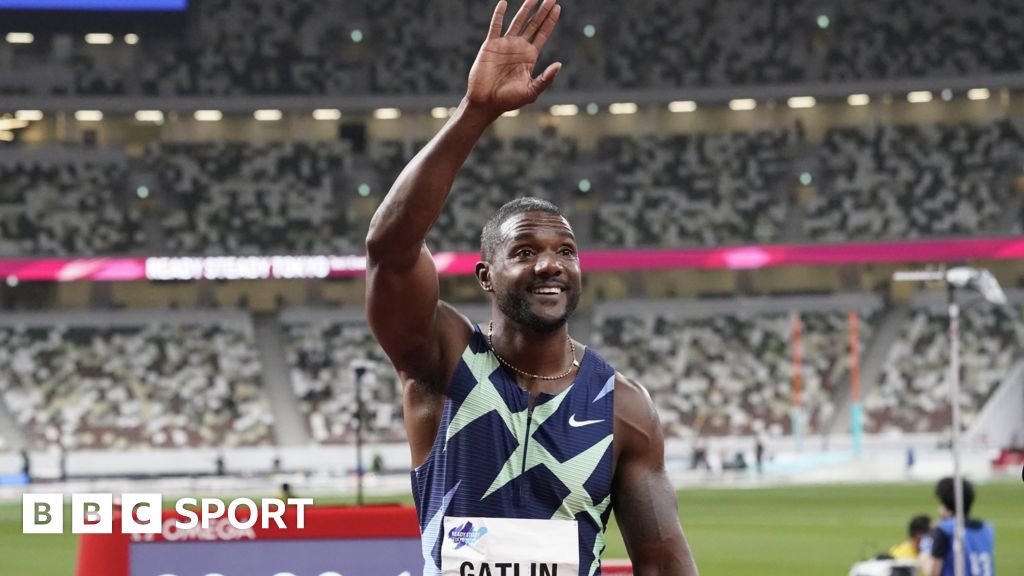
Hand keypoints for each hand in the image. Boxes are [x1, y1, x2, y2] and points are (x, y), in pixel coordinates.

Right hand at [466, 0, 561, 117]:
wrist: (486, 102)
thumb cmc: (509, 100)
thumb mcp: (531, 91)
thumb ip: (545, 78)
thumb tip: (559, 65)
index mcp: (530, 57)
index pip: (542, 34)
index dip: (550, 21)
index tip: (557, 7)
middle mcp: (519, 48)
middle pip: (533, 24)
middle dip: (542, 11)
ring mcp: (504, 45)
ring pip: (517, 21)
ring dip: (525, 8)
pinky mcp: (490, 45)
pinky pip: (495, 26)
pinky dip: (499, 14)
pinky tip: (504, 3)